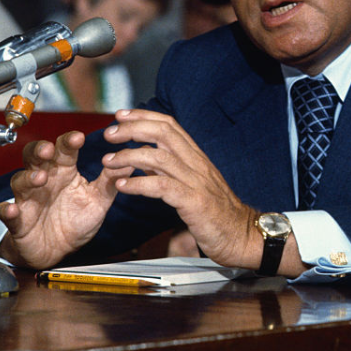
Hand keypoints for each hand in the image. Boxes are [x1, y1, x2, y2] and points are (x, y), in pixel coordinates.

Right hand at [0, 131, 121, 267]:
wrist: (57, 251)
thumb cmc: (76, 220)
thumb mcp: (99, 201)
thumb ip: (111, 181)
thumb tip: (130, 162)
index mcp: (64, 172)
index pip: (64, 151)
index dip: (68, 142)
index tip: (79, 137)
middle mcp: (44, 181)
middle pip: (35, 158)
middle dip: (39, 151)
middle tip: (49, 149)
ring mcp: (28, 199)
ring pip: (20, 181)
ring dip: (28, 178)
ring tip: (40, 178)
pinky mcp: (18, 220)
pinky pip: (7, 213)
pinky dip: (8, 211)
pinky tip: (12, 209)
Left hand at [101, 109, 262, 269]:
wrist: (242, 235)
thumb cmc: (216, 213)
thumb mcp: (193, 184)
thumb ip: (169, 168)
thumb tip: (144, 156)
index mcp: (196, 156)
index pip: (169, 125)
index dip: (143, 116)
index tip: (121, 115)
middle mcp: (197, 163)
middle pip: (163, 133)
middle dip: (132, 129)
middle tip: (109, 134)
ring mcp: (196, 181)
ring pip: (159, 157)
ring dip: (129, 156)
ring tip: (109, 161)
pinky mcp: (194, 202)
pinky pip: (161, 186)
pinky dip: (138, 183)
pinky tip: (122, 185)